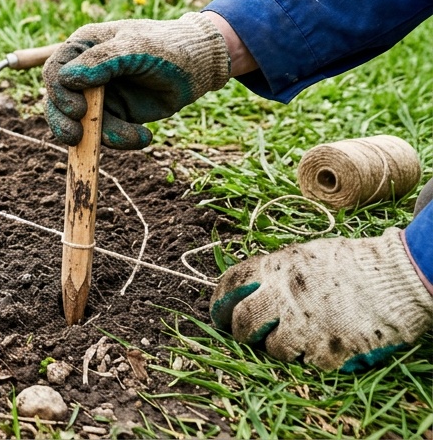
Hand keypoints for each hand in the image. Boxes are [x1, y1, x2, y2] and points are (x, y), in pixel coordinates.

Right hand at [43, 13, 231, 149]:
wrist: (201, 66)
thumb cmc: (168, 46)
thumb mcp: (136, 48)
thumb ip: (102, 61)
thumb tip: (67, 78)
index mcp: (83, 47)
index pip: (54, 71)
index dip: (58, 93)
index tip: (78, 110)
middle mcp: (85, 72)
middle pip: (58, 102)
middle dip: (66, 123)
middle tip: (79, 138)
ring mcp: (99, 95)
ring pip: (80, 124)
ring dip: (102, 136)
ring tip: (136, 137)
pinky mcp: (115, 114)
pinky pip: (105, 134)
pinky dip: (121, 139)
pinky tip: (144, 137)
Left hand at [210, 228, 432, 371]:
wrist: (398, 277)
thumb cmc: (352, 263)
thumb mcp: (305, 255)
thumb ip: (275, 272)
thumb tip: (248, 288)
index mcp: (276, 269)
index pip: (231, 284)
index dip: (218, 302)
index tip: (219, 313)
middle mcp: (283, 297)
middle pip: (243, 323)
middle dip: (239, 332)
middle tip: (245, 336)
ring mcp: (305, 326)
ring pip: (273, 349)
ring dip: (279, 347)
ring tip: (297, 337)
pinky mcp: (328, 350)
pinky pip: (308, 362)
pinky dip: (313, 357)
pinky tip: (326, 344)